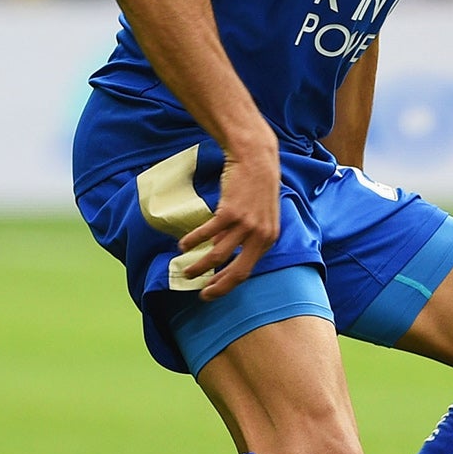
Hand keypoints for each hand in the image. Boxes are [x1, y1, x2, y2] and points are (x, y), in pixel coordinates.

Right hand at [178, 132, 280, 300]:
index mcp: (268, 239)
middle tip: (200, 294)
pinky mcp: (230, 212)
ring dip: (199, 265)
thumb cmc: (256, 188)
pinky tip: (184, 245)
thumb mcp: (259, 216)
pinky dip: (193, 241)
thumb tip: (221, 249)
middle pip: (237, 271)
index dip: (227, 285)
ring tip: (185, 270)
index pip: (247, 271)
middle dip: (217, 286)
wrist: (256, 159)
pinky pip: (207, 233)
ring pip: (218, 255)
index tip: (211, 292)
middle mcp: (260, 236)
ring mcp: (246, 224)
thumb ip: (245, 235)